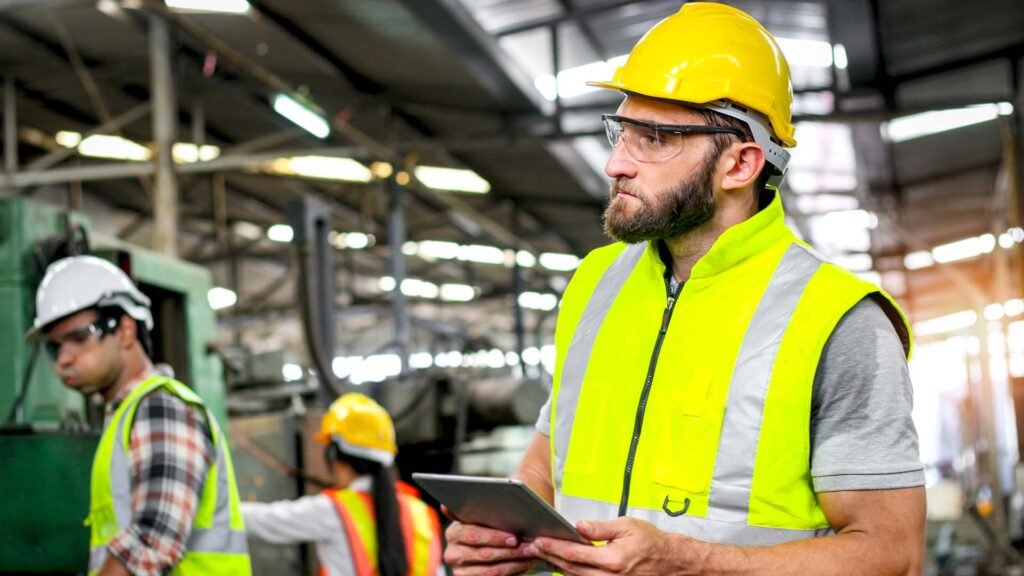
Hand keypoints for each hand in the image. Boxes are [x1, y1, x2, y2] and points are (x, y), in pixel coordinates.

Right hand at [444, 520, 539, 575]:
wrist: (478, 556)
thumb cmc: (482, 532)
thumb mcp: (478, 521)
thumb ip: (481, 513)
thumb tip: (490, 500)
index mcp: (454, 533)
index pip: (473, 534)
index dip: (494, 537)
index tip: (513, 538)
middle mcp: (453, 553)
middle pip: (484, 553)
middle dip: (510, 550)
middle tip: (529, 546)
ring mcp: (460, 570)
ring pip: (491, 570)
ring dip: (515, 562)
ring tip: (530, 554)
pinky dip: (514, 571)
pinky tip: (525, 563)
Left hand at [527, 517, 704, 574]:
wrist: (670, 562)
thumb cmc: (650, 542)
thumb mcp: (627, 526)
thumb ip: (601, 528)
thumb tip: (579, 526)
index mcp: (613, 560)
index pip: (575, 553)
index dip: (555, 547)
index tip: (539, 540)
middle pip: (570, 568)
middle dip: (549, 556)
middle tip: (531, 546)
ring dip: (555, 565)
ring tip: (541, 553)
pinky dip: (569, 572)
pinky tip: (559, 563)